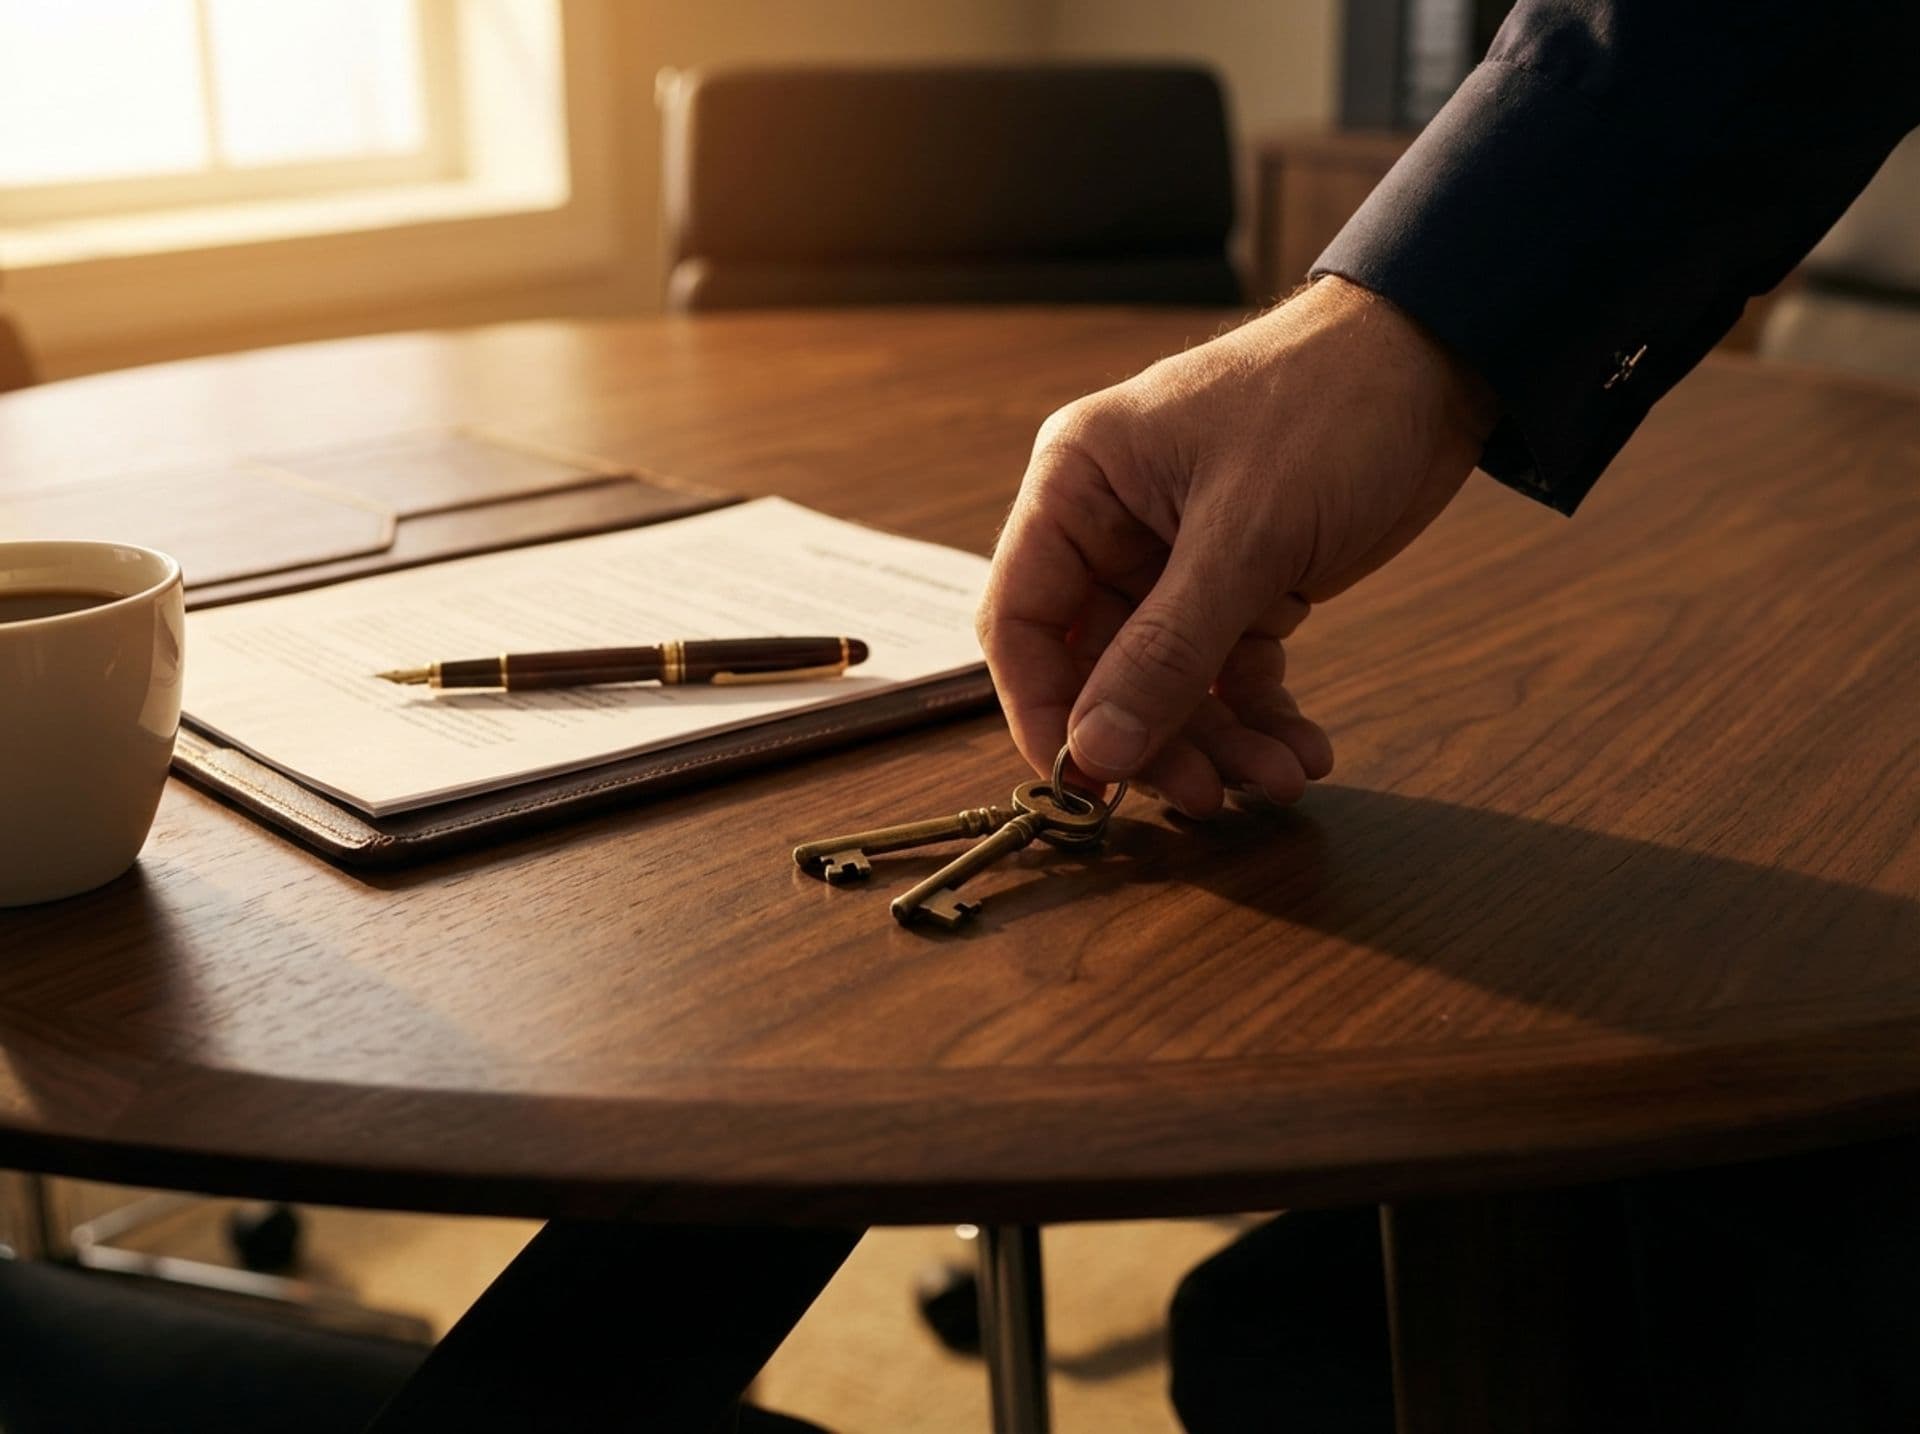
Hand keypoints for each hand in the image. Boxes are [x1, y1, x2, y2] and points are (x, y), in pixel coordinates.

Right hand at [977, 276, 1497, 814]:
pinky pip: (1229, 670)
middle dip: (1152, 738)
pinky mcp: (1243, 580)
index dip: (1042, 712)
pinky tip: (1302, 750)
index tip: (1084, 785)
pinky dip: (1261, 717)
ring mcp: (1178, 557)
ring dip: (1218, 740)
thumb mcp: (1245, 535)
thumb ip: (1165, 651)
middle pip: (1097, 667)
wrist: (1442, 357)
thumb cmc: (1329, 406)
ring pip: (1167, 681)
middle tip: (1202, 796)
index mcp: (1079, 487)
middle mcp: (1114, 525)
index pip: (1021, 621)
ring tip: (1277, 779)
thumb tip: (1096, 754)